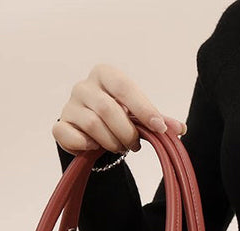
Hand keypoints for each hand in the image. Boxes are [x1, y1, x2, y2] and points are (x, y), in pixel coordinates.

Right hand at [52, 63, 185, 154]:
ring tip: (118, 147)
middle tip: (135, 145)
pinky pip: (70, 137)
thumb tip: (180, 130)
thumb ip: (158, 120)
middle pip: (107, 109)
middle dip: (126, 132)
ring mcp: (69, 105)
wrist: (90, 127)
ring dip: (110, 142)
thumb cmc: (117, 115)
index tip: (159, 127)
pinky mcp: (60, 126)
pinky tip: (94, 148)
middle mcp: (84, 86)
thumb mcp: (139, 114)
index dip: (144, 108)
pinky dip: (85, 146)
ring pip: (92, 126)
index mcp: (105, 74)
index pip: (125, 88)